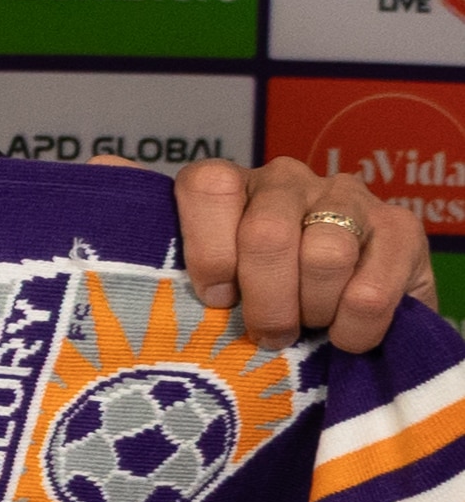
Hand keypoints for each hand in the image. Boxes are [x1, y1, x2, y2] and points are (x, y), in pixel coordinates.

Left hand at [167, 155, 432, 352]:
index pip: (207, 185)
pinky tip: (344, 336)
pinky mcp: (402, 230)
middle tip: (264, 335)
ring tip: (306, 328)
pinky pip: (372, 288)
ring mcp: (347, 199)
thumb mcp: (186, 269)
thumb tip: (99, 165)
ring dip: (310, 311)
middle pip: (265, 233)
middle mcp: (286, 180)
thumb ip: (143, 222)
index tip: (214, 297)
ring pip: (324, 256)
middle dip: (263, 300)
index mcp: (229, 184)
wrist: (338, 319)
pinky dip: (354, 327)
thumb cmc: (246, 296)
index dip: (208, 249)